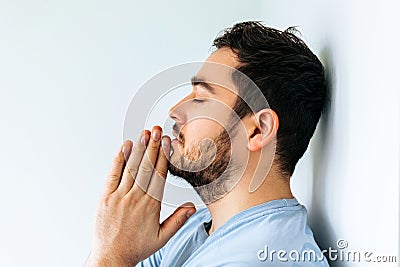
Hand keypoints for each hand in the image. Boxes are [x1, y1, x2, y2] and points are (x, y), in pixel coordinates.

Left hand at [86, 126, 195, 266]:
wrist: (111, 257)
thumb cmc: (137, 247)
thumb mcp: (162, 237)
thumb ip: (177, 220)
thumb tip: (192, 207)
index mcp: (151, 206)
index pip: (159, 175)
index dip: (163, 156)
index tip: (167, 142)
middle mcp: (136, 198)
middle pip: (146, 167)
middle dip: (152, 147)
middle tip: (157, 130)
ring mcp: (119, 196)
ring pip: (131, 168)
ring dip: (138, 149)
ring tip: (144, 134)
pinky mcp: (105, 197)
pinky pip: (113, 174)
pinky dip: (119, 160)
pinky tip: (125, 147)